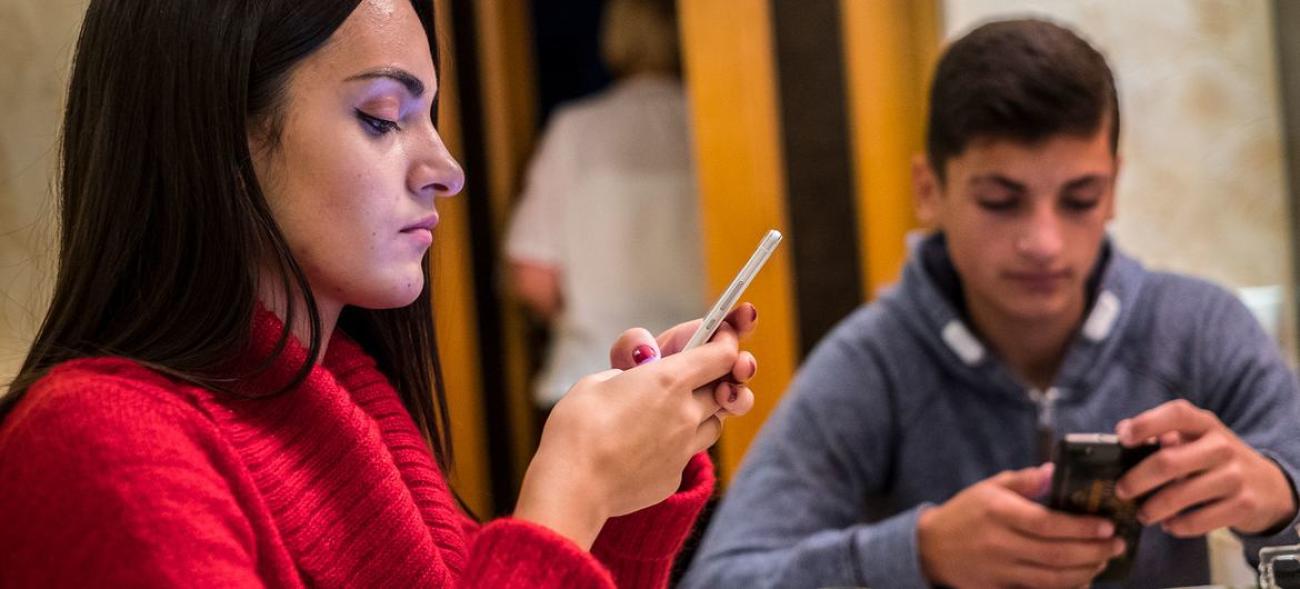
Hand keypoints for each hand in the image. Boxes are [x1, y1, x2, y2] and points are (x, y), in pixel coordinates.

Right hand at [514, 306, 753, 549]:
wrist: (573, 486)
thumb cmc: (578, 427)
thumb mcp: (597, 381)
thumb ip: (627, 375)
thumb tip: (635, 379)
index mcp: (669, 380)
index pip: (722, 355)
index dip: (725, 343)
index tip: (720, 337)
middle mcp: (686, 414)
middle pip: (721, 389)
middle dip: (711, 379)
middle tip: (690, 375)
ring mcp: (684, 449)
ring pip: (713, 424)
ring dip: (702, 413)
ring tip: (674, 411)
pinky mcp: (673, 477)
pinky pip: (688, 454)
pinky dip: (679, 445)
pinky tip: (650, 446)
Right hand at [918, 465, 1123, 587]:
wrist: (931, 548)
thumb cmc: (965, 513)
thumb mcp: (988, 488)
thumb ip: (1022, 481)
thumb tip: (1053, 471)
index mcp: (999, 513)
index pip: (1047, 524)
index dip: (1081, 528)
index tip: (1107, 525)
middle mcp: (1000, 543)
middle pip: (1056, 554)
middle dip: (1093, 552)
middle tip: (1117, 545)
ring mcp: (1000, 570)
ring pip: (1052, 579)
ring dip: (1085, 572)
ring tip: (1103, 561)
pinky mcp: (1000, 588)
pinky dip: (1065, 587)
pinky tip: (1081, 579)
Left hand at [1115, 399, 1296, 536]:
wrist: (1268, 486)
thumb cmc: (1215, 459)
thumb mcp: (1197, 439)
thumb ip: (1163, 435)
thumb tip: (1122, 432)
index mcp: (1205, 424)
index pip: (1176, 414)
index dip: (1146, 424)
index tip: (1123, 439)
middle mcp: (1222, 446)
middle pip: (1168, 462)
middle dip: (1137, 480)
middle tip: (1122, 491)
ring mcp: (1234, 476)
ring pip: (1179, 496)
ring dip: (1153, 509)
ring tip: (1143, 514)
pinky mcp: (1242, 505)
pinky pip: (1198, 521)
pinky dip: (1177, 526)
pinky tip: (1169, 525)